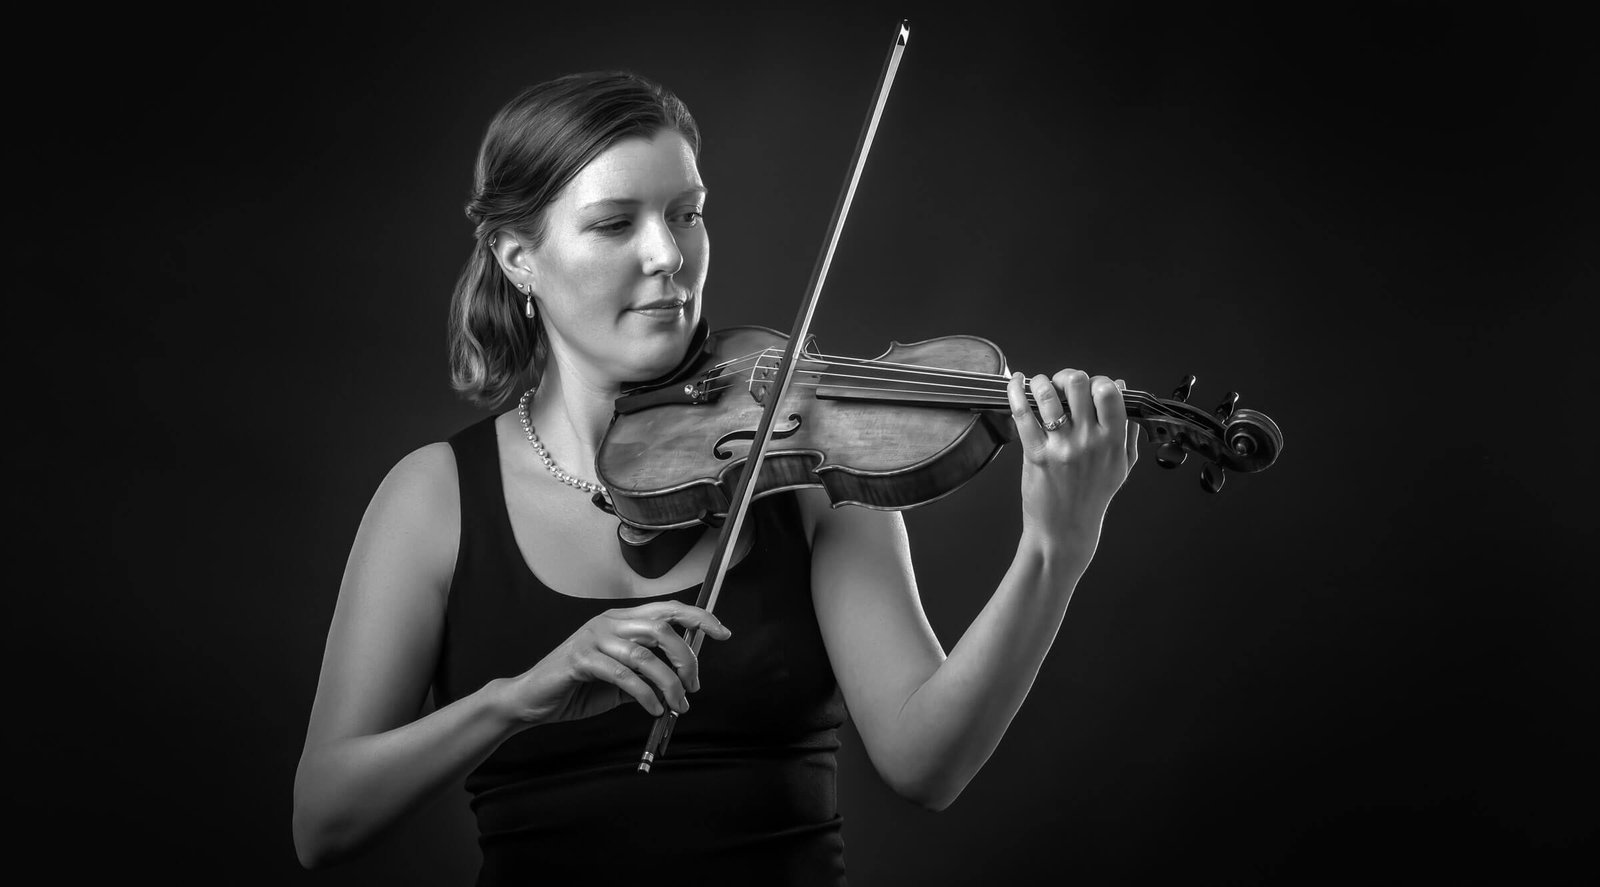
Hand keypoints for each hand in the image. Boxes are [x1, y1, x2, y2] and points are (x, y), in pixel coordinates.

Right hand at [501, 601, 731, 725]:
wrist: (532, 701)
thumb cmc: (578, 688)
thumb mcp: (622, 680)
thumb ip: (649, 675)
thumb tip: (684, 682)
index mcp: (621, 620)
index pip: (667, 609)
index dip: (698, 617)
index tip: (722, 632)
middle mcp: (608, 623)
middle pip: (661, 628)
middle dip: (685, 657)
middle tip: (693, 685)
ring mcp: (593, 639)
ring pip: (644, 655)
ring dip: (668, 684)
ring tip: (676, 705)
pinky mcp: (580, 660)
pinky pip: (623, 676)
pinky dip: (644, 695)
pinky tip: (654, 709)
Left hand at [1006, 369, 1138, 547]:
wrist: (1065, 531)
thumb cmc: (1092, 498)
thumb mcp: (1121, 466)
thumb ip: (1126, 429)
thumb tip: (1124, 391)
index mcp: (1113, 442)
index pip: (1110, 392)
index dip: (1099, 380)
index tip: (1090, 387)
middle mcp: (1088, 442)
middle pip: (1078, 385)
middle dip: (1069, 377)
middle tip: (1063, 385)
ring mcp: (1061, 448)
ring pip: (1049, 394)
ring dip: (1042, 381)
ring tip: (1040, 384)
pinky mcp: (1035, 454)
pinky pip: (1023, 414)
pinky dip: (1017, 391)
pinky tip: (1017, 382)